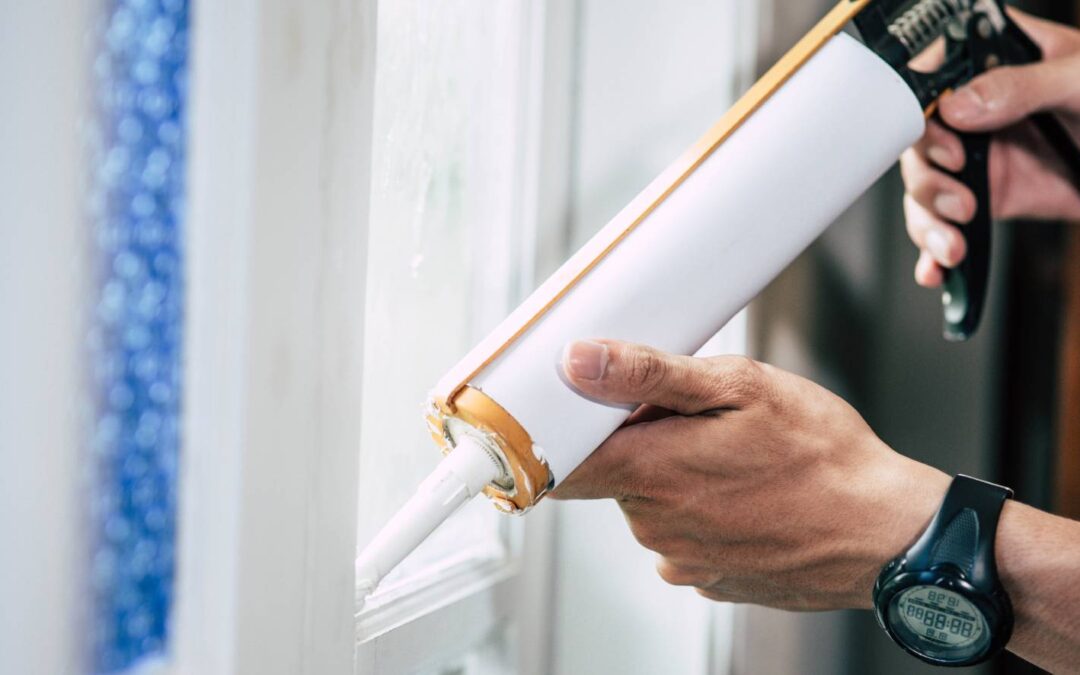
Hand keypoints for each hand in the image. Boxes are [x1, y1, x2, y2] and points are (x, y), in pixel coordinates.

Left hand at [552, 339, 949, 610]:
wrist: (886, 533)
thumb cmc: (822, 456)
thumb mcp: (739, 386)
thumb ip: (648, 374)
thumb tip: (579, 361)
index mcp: (650, 472)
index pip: (558, 461)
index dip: (564, 430)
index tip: (581, 408)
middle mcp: (654, 525)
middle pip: (612, 474)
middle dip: (640, 441)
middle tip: (695, 417)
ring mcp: (681, 558)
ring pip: (650, 502)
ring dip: (673, 474)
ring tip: (733, 454)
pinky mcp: (708, 577)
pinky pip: (682, 533)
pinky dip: (700, 509)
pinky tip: (745, 491)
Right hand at [901, 9, 1079, 287]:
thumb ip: (1022, 86)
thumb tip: (958, 105)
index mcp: (994, 63)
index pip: (932, 79)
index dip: (923, 115)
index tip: (949, 145)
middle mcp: (978, 111)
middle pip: (918, 144)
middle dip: (929, 182)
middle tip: (959, 201)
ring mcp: (980, 157)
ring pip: (925, 190)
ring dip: (929, 223)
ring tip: (953, 244)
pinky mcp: (989, 197)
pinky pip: (946, 223)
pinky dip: (934, 250)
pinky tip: (935, 268)